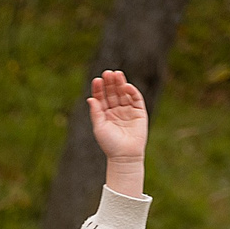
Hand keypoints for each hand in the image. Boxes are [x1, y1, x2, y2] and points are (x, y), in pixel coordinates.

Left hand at [88, 69, 147, 193]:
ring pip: (123, 93)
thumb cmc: (109, 144)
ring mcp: (128, 110)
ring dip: (120, 83)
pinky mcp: (139, 112)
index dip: (99, 89)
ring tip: (116, 74)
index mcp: (105, 114)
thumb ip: (96, 113)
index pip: (101, 97)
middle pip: (112, 93)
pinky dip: (131, 91)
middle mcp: (116, 110)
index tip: (97, 80)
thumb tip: (90, 99)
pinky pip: (135, 99)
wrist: (124, 155)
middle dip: (110, 83)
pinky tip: (126, 86)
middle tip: (107, 73)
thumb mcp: (99, 127)